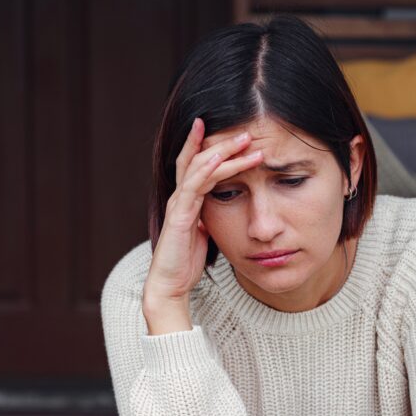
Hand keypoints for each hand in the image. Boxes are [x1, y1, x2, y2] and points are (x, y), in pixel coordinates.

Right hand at [143, 118, 263, 318]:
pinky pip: (193, 186)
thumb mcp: (204, 233)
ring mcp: (178, 204)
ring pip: (199, 167)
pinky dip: (207, 170)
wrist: (170, 284)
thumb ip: (210, 216)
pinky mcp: (180, 216)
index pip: (196, 164)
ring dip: (222, 152)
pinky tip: (219, 159)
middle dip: (221, 142)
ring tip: (244, 141)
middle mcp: (180, 197)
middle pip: (197, 158)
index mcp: (186, 200)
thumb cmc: (186, 261)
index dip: (208, 145)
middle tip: (246, 132)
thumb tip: (226, 208)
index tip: (229, 130)